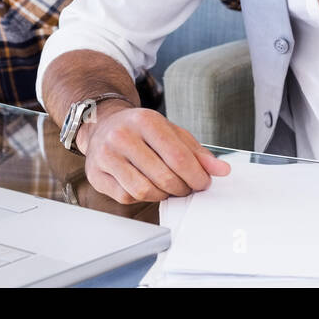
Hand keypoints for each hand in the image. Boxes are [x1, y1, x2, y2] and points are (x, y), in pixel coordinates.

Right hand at [79, 103, 230, 203]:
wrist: (103, 124)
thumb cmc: (140, 130)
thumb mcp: (171, 132)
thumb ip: (197, 152)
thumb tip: (221, 170)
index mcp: (145, 121)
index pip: (178, 156)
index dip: (197, 176)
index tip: (203, 183)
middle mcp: (123, 136)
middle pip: (164, 176)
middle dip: (182, 188)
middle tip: (186, 187)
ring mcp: (107, 155)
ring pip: (145, 190)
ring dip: (163, 195)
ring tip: (167, 187)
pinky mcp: (97, 174)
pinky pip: (127, 197)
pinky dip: (142, 197)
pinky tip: (146, 185)